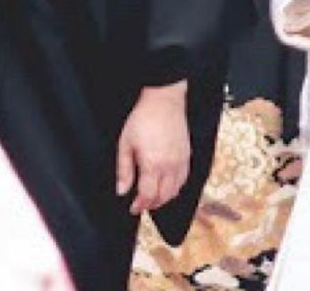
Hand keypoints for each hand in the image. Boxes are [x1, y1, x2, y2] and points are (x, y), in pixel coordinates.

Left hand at [116, 82, 189, 216]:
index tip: (133, 208)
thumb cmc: (143, 118)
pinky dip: (176, 187)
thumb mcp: (125, 143)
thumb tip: (122, 191)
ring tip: (153, 197)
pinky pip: (184, 179)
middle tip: (142, 204)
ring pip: (176, 191)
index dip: (139, 206)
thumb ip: (124, 169)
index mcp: (153, 164)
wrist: (164, 100)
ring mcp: (181, 161)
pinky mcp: (187, 155)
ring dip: (164, 198)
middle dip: (151, 204)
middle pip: (163, 197)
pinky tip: (168, 185)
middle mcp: (169, 166)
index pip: (148, 196)